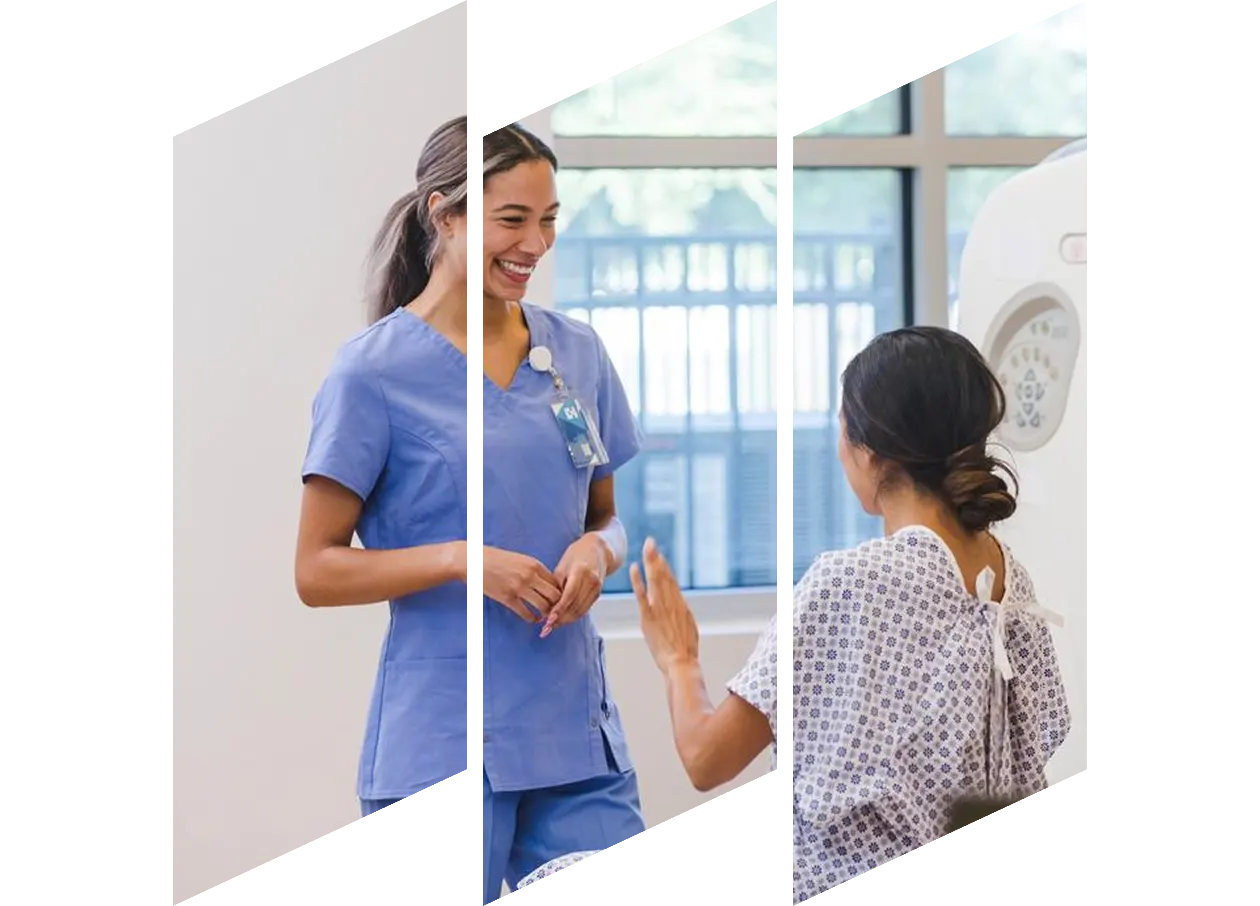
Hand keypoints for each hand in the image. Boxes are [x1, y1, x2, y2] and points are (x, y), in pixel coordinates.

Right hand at [463, 544, 561, 623]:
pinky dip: (532, 619)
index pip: (556, 582)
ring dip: (546, 614)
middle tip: (555, 610)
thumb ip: (535, 570)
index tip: (558, 599)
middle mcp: (530, 576)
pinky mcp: (508, 598)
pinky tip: (533, 619)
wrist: (476, 562)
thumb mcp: (521, 559)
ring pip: (543, 606)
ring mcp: (519, 588)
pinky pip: (526, 613)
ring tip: (545, 617)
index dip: (560, 592)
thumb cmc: (498, 560)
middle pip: (554, 595)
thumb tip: (548, 584)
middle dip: (557, 605)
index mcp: (534, 565)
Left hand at [541, 532, 611, 636]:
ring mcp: (597, 588)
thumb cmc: (576, 556)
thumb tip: (547, 606)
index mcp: (581, 571)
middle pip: (575, 606)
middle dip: (560, 619)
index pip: (569, 595)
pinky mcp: (598, 594)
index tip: (548, 620)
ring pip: (580, 611)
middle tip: (545, 628)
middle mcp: (592, 581)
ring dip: (566, 620)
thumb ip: (556, 586)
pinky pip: (584, 609)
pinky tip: (562, 619)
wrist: (598, 550)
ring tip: (551, 626)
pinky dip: (573, 616)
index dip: (558, 609)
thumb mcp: (562, 566)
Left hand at [629, 537, 699, 673]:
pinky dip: (638, 580)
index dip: (664, 566)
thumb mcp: (688, 626)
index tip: (658, 554)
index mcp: (681, 604)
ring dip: (650, 562)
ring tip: (646, 548)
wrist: (681, 663)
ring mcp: (660, 608)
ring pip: (655, 580)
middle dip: (656, 557)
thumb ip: (680, 613)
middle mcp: (671, 602)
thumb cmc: (686, 650)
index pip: (671, 580)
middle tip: (650, 542)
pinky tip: (634, 568)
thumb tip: (677, 605)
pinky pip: (642, 594)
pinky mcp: (649, 617)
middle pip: (663, 575)